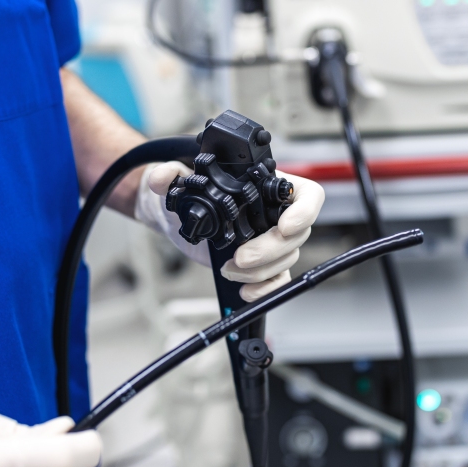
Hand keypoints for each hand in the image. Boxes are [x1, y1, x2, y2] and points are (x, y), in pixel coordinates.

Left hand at [138, 162, 324, 301]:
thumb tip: (160, 177)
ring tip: (230, 269)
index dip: (304, 212)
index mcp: (270, 187)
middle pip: (297, 234)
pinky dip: (264, 289)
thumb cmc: (193, 193)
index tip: (285, 226)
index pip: (307, 196)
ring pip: (286, 259)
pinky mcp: (263, 263)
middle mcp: (276, 213)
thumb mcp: (181, 179)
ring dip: (259, 271)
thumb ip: (170, 173)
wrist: (182, 219)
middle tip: (241, 257)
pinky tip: (245, 291)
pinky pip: (277, 279)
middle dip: (269, 250)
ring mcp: (272, 240)